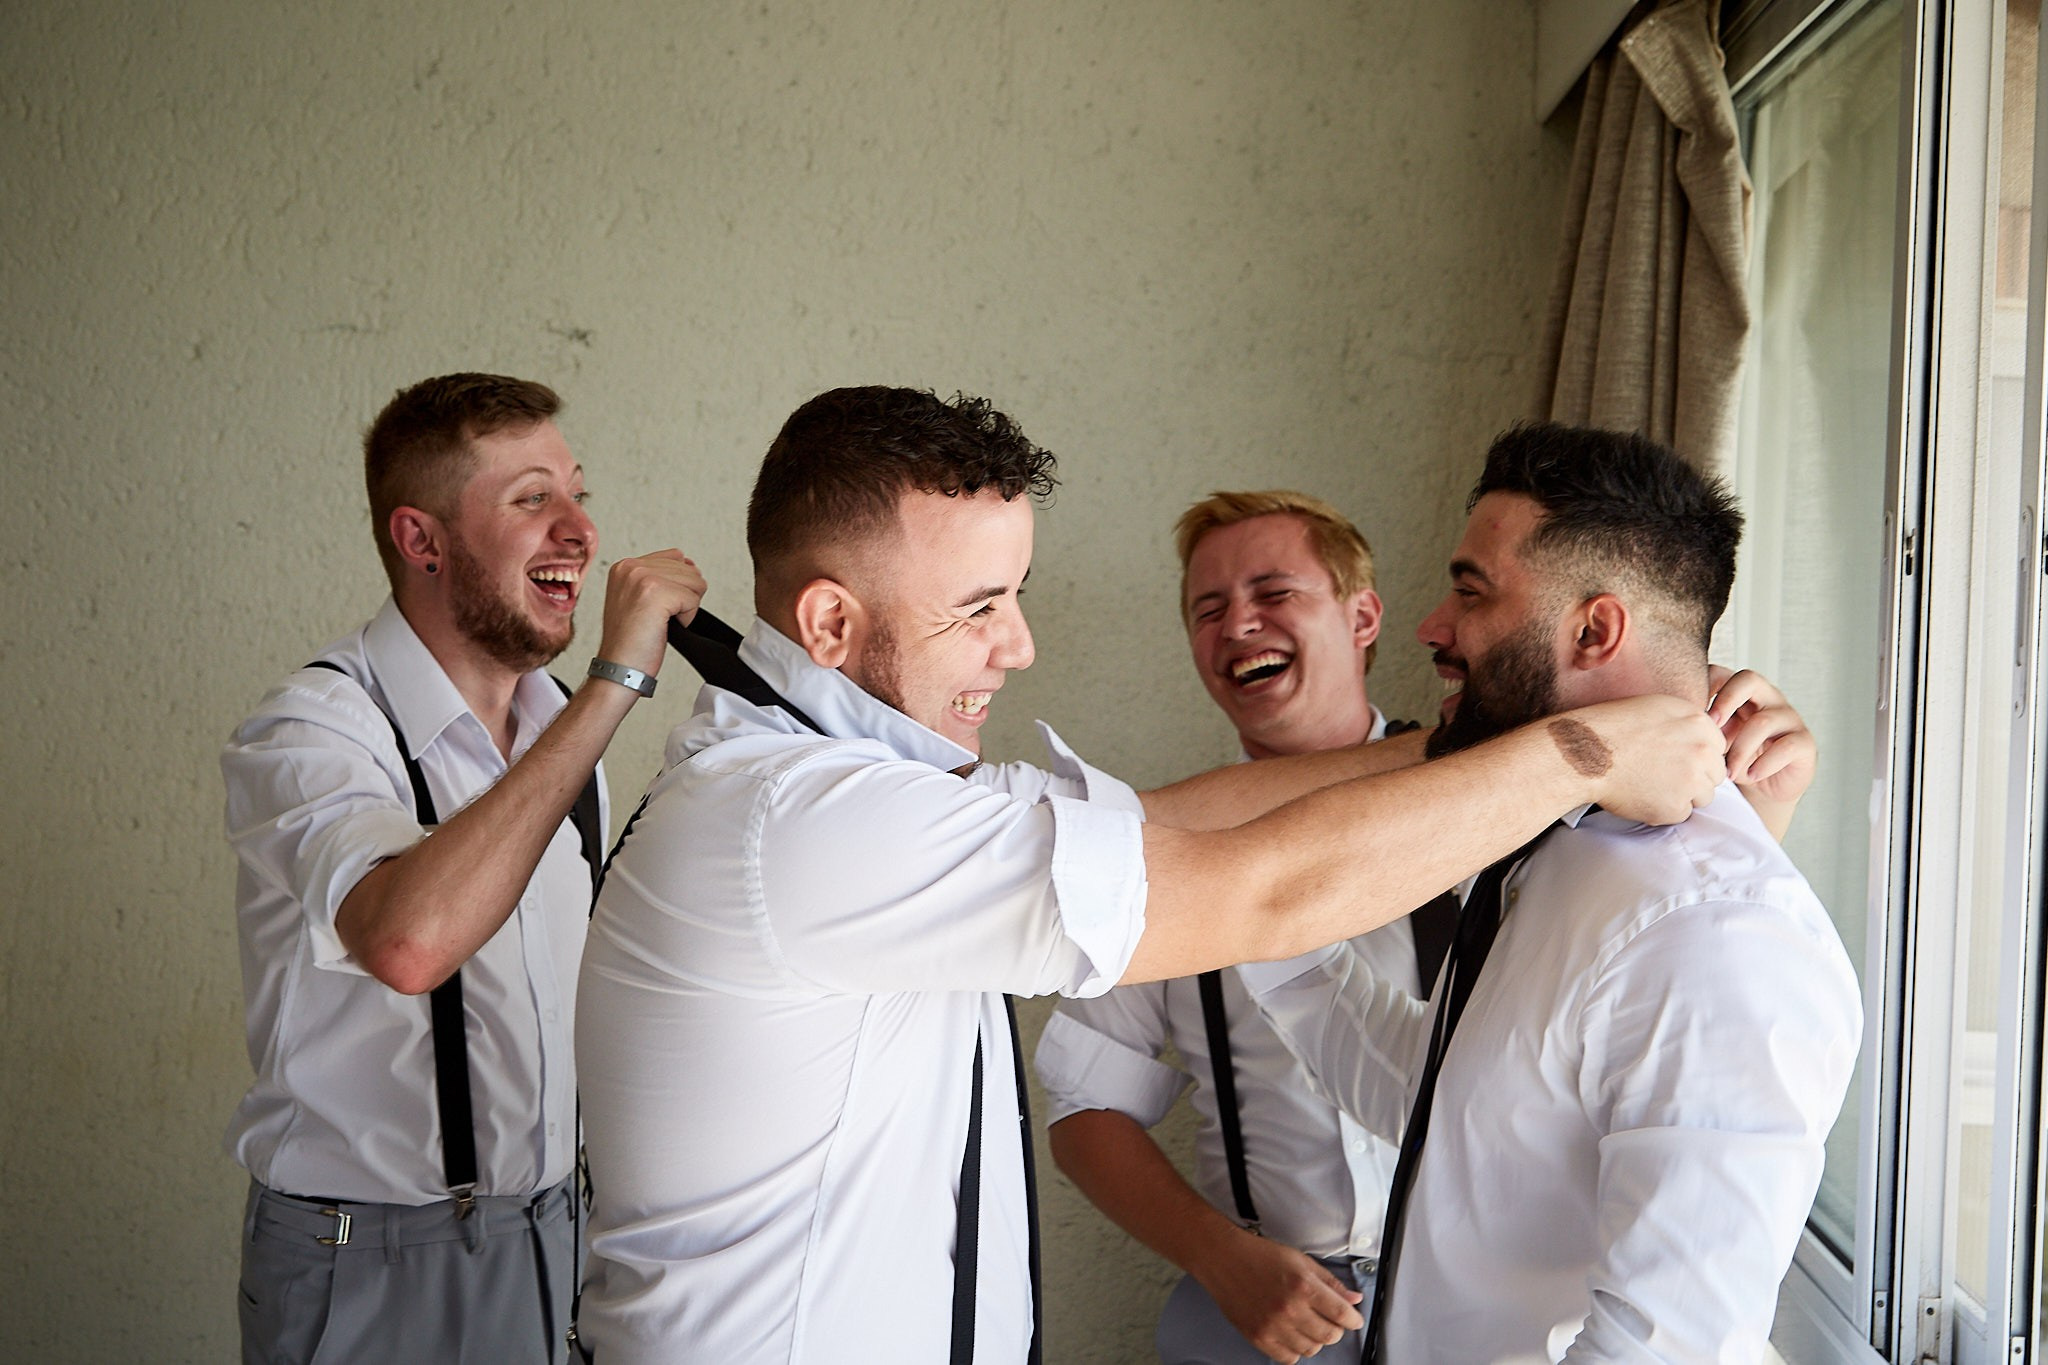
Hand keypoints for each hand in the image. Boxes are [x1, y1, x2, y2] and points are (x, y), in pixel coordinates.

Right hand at [595, 550, 706, 674]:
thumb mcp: (637, 598)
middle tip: (657, 618)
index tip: (658, 606)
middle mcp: (630, 567)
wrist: (618, 669)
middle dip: (683, 597)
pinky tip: (663, 627)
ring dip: (685, 608)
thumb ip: (659, 577)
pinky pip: (693, 600)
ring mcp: (642, 577)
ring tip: (659, 622)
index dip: (678, 585)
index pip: (676, 557)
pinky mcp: (655, 592)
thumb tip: (690, 564)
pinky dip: (686, 619)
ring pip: (695, 582)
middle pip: (689, 570)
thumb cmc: (629, 642)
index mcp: (624, 566)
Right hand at [1190, 1226, 1363, 1362]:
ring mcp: (1273, 1326)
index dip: (1353, 1319)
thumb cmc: (1260, 1256)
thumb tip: (1354, 1299)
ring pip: (1311, 1349)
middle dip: (1336, 1329)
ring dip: (1316, 1339)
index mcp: (1304, 1286)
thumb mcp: (1301, 1261)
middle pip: (1330, 1336)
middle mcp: (1290, 1309)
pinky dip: (1295, 1350)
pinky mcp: (1258, 1337)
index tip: (1354, 1319)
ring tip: (1308, 1325)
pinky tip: (1292, 1334)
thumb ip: (1330, 1282)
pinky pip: (1288, 1358)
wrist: (1224, 1259)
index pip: (1342, 1314)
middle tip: (1330, 1320)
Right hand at [1565, 693, 1725, 825]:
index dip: (1696, 755)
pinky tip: (1641, 795)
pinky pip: (1681, 814)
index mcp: (1698, 722)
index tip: (1673, 757)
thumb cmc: (1612, 727)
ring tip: (1649, 784)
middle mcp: (1702, 749)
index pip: (1717, 748)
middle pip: (1715, 774)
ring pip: (1703, 796)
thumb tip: (1706, 740)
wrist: (1584, 752)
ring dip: (1682, 795)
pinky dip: (1664, 810)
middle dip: (1695, 778)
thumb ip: (1687, 723)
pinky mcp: (1676, 806)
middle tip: (1661, 774)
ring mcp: (1691, 779)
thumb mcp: (1656, 707)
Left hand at [1708, 666, 1815, 839]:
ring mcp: (1788, 718)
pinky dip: (1764, 763)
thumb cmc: (1732, 760)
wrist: (1762, 791)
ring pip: (1764, 720)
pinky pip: (1786, 746)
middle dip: (1727, 700)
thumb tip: (1666, 721)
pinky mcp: (1804, 742)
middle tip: (1710, 727)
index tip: (1691, 707)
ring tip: (1727, 772)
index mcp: (1742, 694)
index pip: (1724, 673)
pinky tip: (1749, 776)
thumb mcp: (1711, 741)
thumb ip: (1697, 727)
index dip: (1707, 683)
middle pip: (1750, 679)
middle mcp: (1767, 699)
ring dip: (1741, 748)